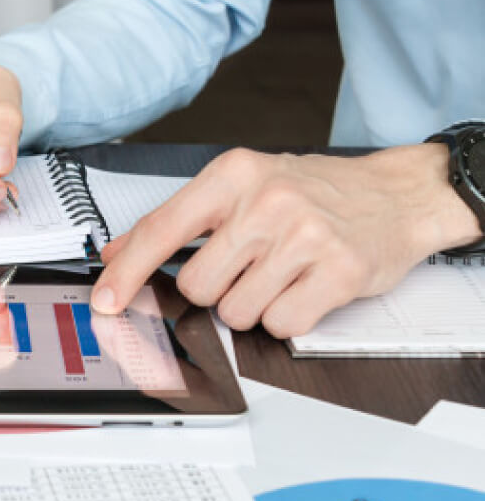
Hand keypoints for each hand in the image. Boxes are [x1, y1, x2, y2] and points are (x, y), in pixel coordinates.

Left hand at [90, 145, 481, 337]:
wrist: (393, 193)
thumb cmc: (310, 191)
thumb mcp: (238, 188)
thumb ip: (175, 221)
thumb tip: (117, 253)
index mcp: (232, 175)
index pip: (162, 230)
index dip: (127, 273)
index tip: (105, 300)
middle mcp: (266, 201)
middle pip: (197, 285)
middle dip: (214, 290)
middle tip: (246, 266)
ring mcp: (305, 236)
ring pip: (237, 311)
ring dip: (252, 305)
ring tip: (279, 273)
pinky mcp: (339, 272)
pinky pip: (282, 325)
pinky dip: (287, 317)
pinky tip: (304, 286)